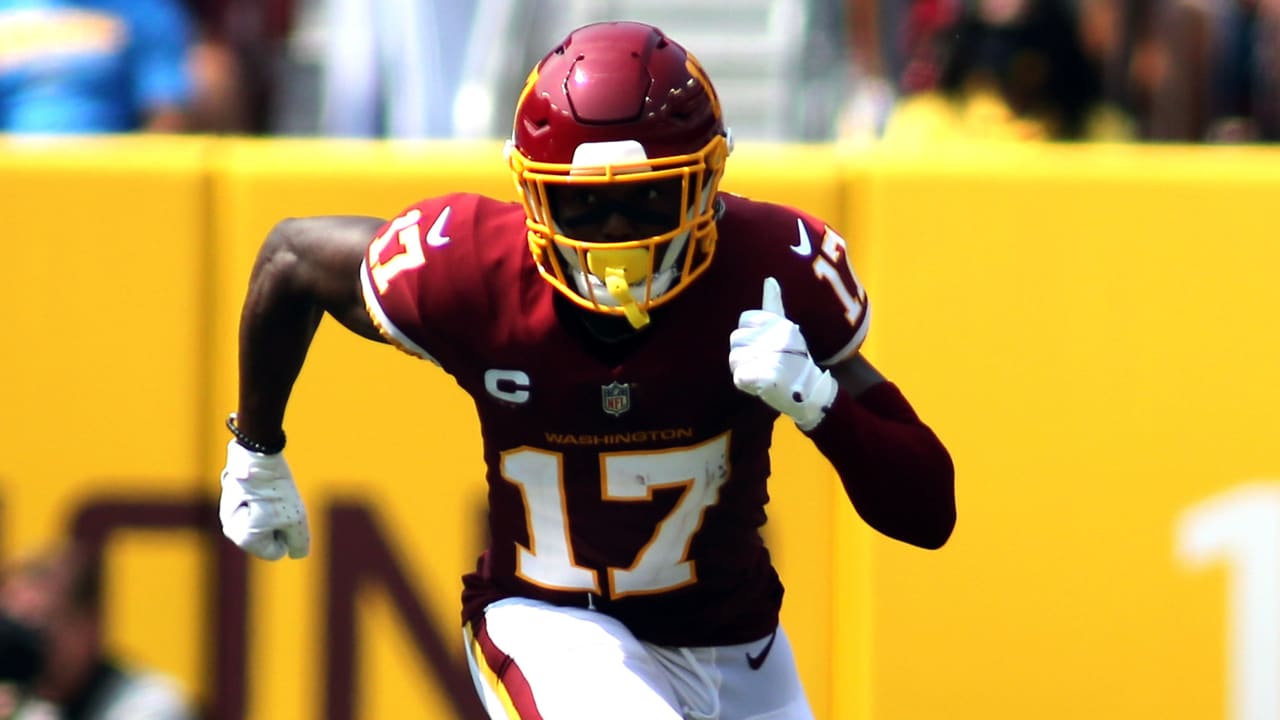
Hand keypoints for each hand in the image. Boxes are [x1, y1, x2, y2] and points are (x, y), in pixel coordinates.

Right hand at [219, 440, 309, 559]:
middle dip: (278, 523)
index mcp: (243, 538)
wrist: (258, 452)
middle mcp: (231, 529)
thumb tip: (294, 553)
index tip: (282, 513)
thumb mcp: (296, 519)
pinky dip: (265, 498)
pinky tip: (262, 485)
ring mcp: (229, 513)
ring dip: (273, 510)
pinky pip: (258, 506)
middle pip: (268, 537)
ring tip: (269, 492)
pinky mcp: (233, 497)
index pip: (276, 551)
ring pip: (264, 522)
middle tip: (275, 501)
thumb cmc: (276, 488)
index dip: (288, 534)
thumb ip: (298, 543)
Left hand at [729, 277, 837, 430]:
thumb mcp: (786, 328)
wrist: (810, 392)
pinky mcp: (765, 378)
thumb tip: (769, 279)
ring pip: (734, 358)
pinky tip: (758, 383)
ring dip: (743, 368)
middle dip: (743, 352)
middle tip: (762, 361)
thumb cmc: (794, 358)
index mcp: (779, 323)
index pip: (745, 320)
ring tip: (760, 372)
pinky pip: (739, 376)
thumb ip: (773, 304)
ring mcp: (771, 358)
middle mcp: (776, 337)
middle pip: (735, 339)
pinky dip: (745, 381)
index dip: (749, 334)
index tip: (764, 344)